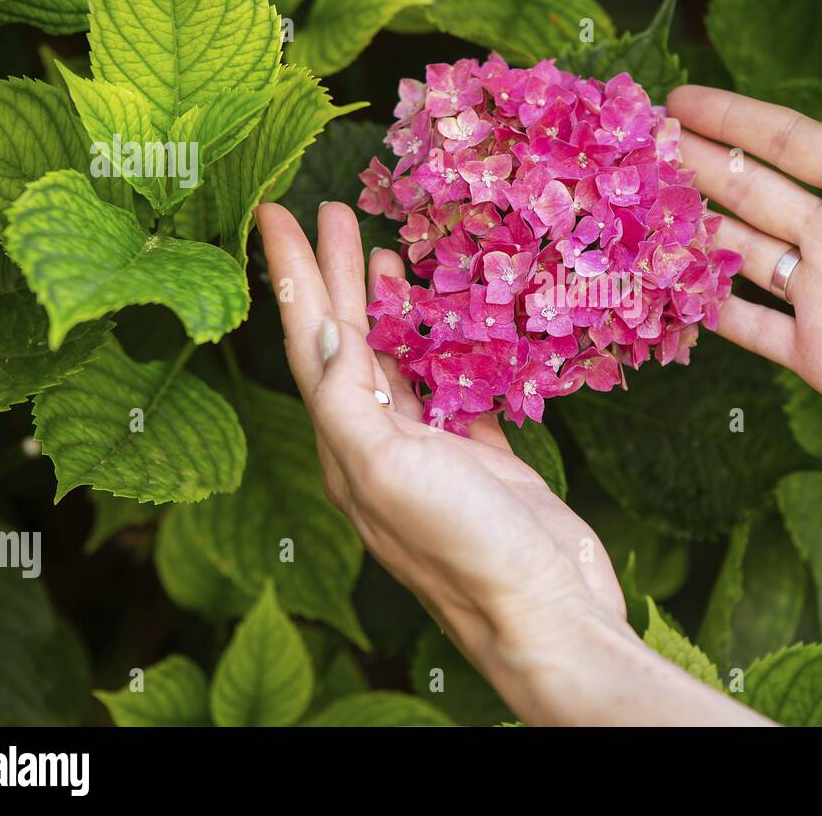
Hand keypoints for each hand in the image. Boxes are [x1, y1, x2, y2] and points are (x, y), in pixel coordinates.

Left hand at [254, 201, 768, 723]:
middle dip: (337, 276)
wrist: (546, 613)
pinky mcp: (484, 464)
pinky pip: (459, 393)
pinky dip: (450, 354)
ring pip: (401, 365)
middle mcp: (381, 447)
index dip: (293, 275)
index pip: (309, 343)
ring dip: (389, 310)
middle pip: (350, 344)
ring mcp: (434, 455)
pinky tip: (453, 327)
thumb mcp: (386, 469)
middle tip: (333, 209)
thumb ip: (347, 401)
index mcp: (347, 446)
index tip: (275, 212)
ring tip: (387, 253)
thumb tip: (319, 330)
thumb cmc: (464, 545)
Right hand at [667, 15, 821, 460]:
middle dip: (694, 163)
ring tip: (635, 204)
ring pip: (737, 252)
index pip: (785, 142)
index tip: (679, 97)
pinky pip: (749, 326)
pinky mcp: (820, 354)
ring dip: (689, 227)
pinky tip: (665, 288)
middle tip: (637, 141)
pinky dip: (707, 309)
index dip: (733, 117)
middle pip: (748, 190)